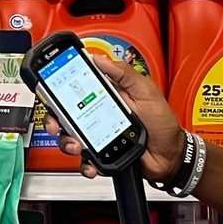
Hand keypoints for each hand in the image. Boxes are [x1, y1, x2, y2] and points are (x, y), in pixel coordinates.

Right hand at [48, 54, 186, 183]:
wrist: (170, 155)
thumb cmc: (163, 123)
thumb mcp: (147, 91)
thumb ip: (125, 74)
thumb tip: (100, 59)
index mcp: (108, 95)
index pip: (79, 87)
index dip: (61, 87)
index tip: (52, 89)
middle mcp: (99, 113)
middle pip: (66, 114)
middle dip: (56, 119)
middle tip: (59, 123)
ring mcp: (99, 134)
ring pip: (70, 137)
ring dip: (68, 142)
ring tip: (78, 146)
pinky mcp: (101, 154)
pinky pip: (84, 160)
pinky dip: (84, 164)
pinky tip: (91, 163)